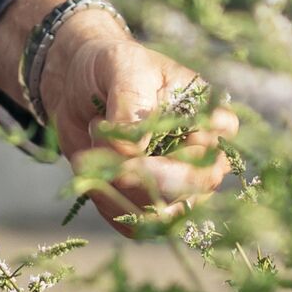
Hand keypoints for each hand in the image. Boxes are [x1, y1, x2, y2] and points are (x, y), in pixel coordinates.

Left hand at [29, 4, 234, 228]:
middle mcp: (198, 156)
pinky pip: (134, 225)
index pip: (213, 158)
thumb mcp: (122, 67)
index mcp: (207, 119)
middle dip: (147, 185)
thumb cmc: (111, 66)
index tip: (133, 160)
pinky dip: (108, 207)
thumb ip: (133, 106)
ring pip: (162, 214)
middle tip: (110, 166)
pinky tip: (93, 176)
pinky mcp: (144, 199)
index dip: (178, 170)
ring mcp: (173, 182)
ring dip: (119, 193)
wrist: (77, 82)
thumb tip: (133, 154)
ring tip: (94, 154)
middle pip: (194, 193)